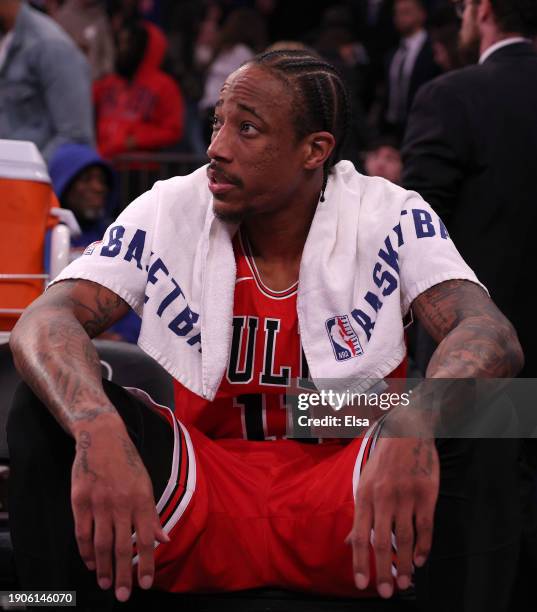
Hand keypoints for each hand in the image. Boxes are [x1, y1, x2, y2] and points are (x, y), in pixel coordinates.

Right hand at [70, 417, 169, 601]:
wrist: (102, 438)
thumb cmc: (128, 463)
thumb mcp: (146, 484)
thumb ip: (152, 515)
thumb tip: (164, 540)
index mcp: (142, 499)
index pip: (146, 539)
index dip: (146, 564)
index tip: (146, 584)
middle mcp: (121, 503)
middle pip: (121, 546)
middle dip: (123, 574)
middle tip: (124, 595)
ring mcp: (99, 502)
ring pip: (100, 544)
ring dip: (103, 568)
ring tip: (106, 584)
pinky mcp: (80, 500)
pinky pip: (82, 533)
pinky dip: (86, 551)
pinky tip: (90, 562)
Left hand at [347, 434, 438, 597]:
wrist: (408, 431)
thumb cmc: (384, 460)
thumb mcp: (365, 483)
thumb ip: (360, 515)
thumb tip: (349, 542)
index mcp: (365, 495)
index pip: (360, 535)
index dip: (360, 562)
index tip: (361, 584)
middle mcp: (384, 497)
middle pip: (382, 541)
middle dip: (383, 571)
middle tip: (387, 592)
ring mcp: (406, 495)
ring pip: (405, 538)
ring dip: (406, 564)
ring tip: (406, 583)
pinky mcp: (426, 493)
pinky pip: (425, 526)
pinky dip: (424, 547)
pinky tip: (421, 561)